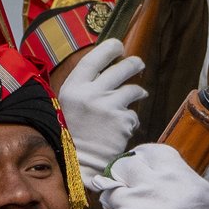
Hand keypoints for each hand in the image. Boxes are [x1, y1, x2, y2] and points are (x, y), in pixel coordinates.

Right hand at [56, 39, 145, 174]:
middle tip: (138, 63)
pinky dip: (131, 119)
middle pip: (121, 69)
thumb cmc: (73, 132)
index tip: (118, 45)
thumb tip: (107, 66)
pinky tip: (121, 127)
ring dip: (137, 92)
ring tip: (137, 95)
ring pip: (133, 90)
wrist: (79, 163)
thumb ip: (85, 86)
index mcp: (74, 88)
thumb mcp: (69, 103)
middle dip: (133, 63)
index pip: (94, 59)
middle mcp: (91, 94)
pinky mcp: (122, 122)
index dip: (109, 48)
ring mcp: (108, 108)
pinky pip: (133, 114)